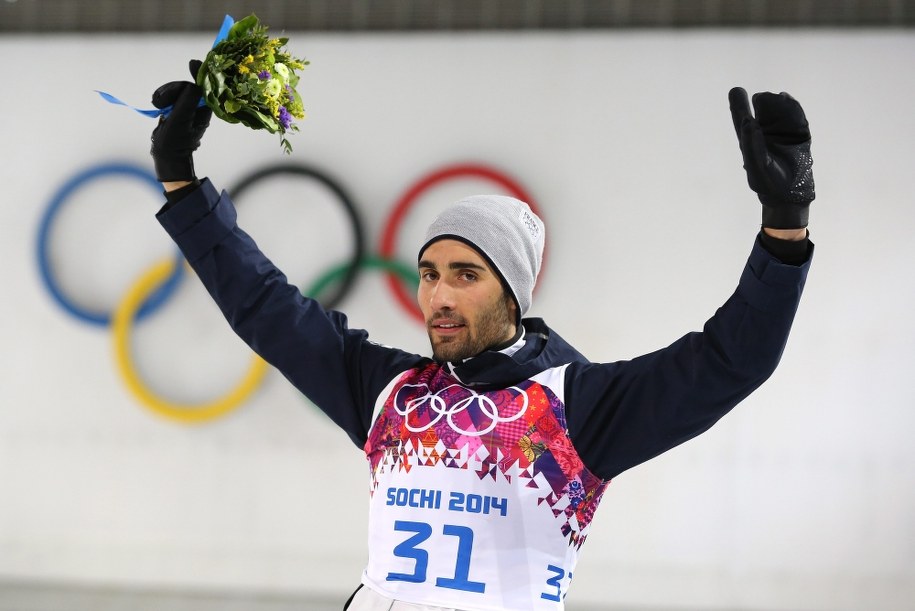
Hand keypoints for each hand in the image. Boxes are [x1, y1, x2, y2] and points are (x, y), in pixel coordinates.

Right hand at [150, 60, 211, 182]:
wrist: (167, 158)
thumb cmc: (175, 142)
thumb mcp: (181, 119)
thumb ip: (187, 99)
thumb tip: (193, 83)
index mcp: (205, 110)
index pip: (203, 86)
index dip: (199, 73)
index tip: (192, 63)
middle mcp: (199, 107)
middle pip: (186, 86)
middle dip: (172, 89)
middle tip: (158, 101)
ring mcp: (188, 108)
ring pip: (177, 90)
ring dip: (165, 94)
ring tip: (156, 104)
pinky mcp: (179, 110)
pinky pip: (172, 96)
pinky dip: (163, 98)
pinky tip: (157, 104)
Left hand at [729, 87, 814, 228]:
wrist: (790, 195)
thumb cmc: (767, 184)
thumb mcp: (756, 165)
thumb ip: (751, 145)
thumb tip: (748, 122)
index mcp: (750, 141)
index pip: (742, 118)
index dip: (738, 104)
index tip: (736, 90)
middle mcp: (765, 133)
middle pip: (762, 110)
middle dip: (763, 101)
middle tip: (761, 98)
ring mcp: (783, 133)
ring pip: (780, 111)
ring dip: (779, 103)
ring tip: (779, 99)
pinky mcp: (799, 135)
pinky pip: (797, 118)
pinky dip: (794, 110)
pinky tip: (790, 104)